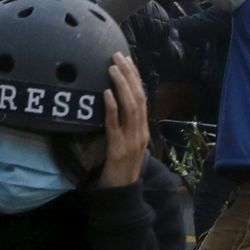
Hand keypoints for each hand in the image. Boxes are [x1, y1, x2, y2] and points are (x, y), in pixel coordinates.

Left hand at [99, 52, 148, 186]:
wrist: (122, 193)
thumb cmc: (121, 168)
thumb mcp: (127, 143)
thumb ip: (124, 125)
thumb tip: (114, 103)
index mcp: (143, 129)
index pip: (143, 97)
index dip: (135, 77)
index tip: (127, 59)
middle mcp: (141, 131)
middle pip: (138, 97)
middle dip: (129, 74)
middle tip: (117, 56)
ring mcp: (131, 140)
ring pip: (130, 107)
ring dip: (121, 85)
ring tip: (112, 68)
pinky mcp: (118, 149)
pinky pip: (115, 124)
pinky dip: (111, 107)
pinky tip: (105, 93)